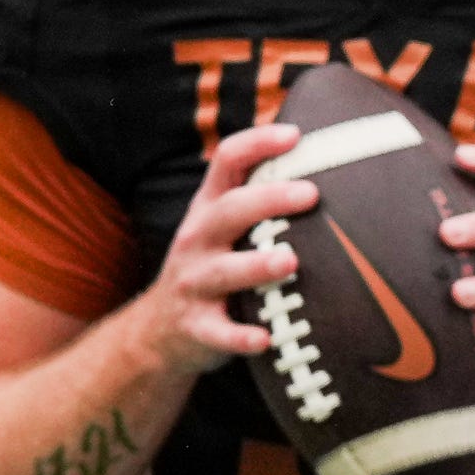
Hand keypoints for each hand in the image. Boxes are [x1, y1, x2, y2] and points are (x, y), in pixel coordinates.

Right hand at [122, 123, 311, 376]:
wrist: (158, 330)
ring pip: (223, 271)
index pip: (227, 160)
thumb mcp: (219, 226)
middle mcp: (197, 238)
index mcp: (208, 207)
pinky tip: (264, 338)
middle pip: (229, 211)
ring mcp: (194, 282)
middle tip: (310, 194)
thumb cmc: (209, 265)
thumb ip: (254, 197)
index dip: (258, 143)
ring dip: (257, 266)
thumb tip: (316, 162)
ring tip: (290, 261)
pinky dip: (240, 337)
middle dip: (268, 200)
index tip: (295, 136)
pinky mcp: (196, 326)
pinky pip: (219, 333)